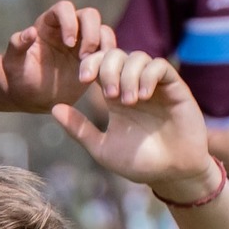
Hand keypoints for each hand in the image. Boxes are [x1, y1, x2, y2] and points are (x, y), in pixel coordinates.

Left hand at [3, 0, 111, 110]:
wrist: (33, 97)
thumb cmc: (20, 77)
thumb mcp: (13, 63)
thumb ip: (17, 45)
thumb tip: (29, 32)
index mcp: (49, 23)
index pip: (64, 8)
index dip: (69, 21)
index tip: (69, 43)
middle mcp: (70, 28)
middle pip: (90, 15)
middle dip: (91, 33)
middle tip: (84, 56)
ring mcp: (84, 43)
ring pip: (104, 31)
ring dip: (103, 45)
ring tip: (92, 68)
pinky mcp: (95, 59)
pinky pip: (110, 53)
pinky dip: (109, 61)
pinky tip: (100, 76)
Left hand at [51, 48, 216, 201]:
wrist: (172, 174)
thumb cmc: (139, 163)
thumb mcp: (102, 148)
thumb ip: (79, 129)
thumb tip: (53, 108)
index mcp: (113, 96)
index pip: (98, 64)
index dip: (89, 63)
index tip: (83, 79)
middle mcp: (133, 85)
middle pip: (116, 54)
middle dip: (108, 68)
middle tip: (109, 94)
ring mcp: (155, 85)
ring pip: (137, 57)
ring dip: (128, 75)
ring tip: (128, 102)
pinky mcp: (175, 88)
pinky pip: (160, 66)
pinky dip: (148, 75)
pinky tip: (144, 96)